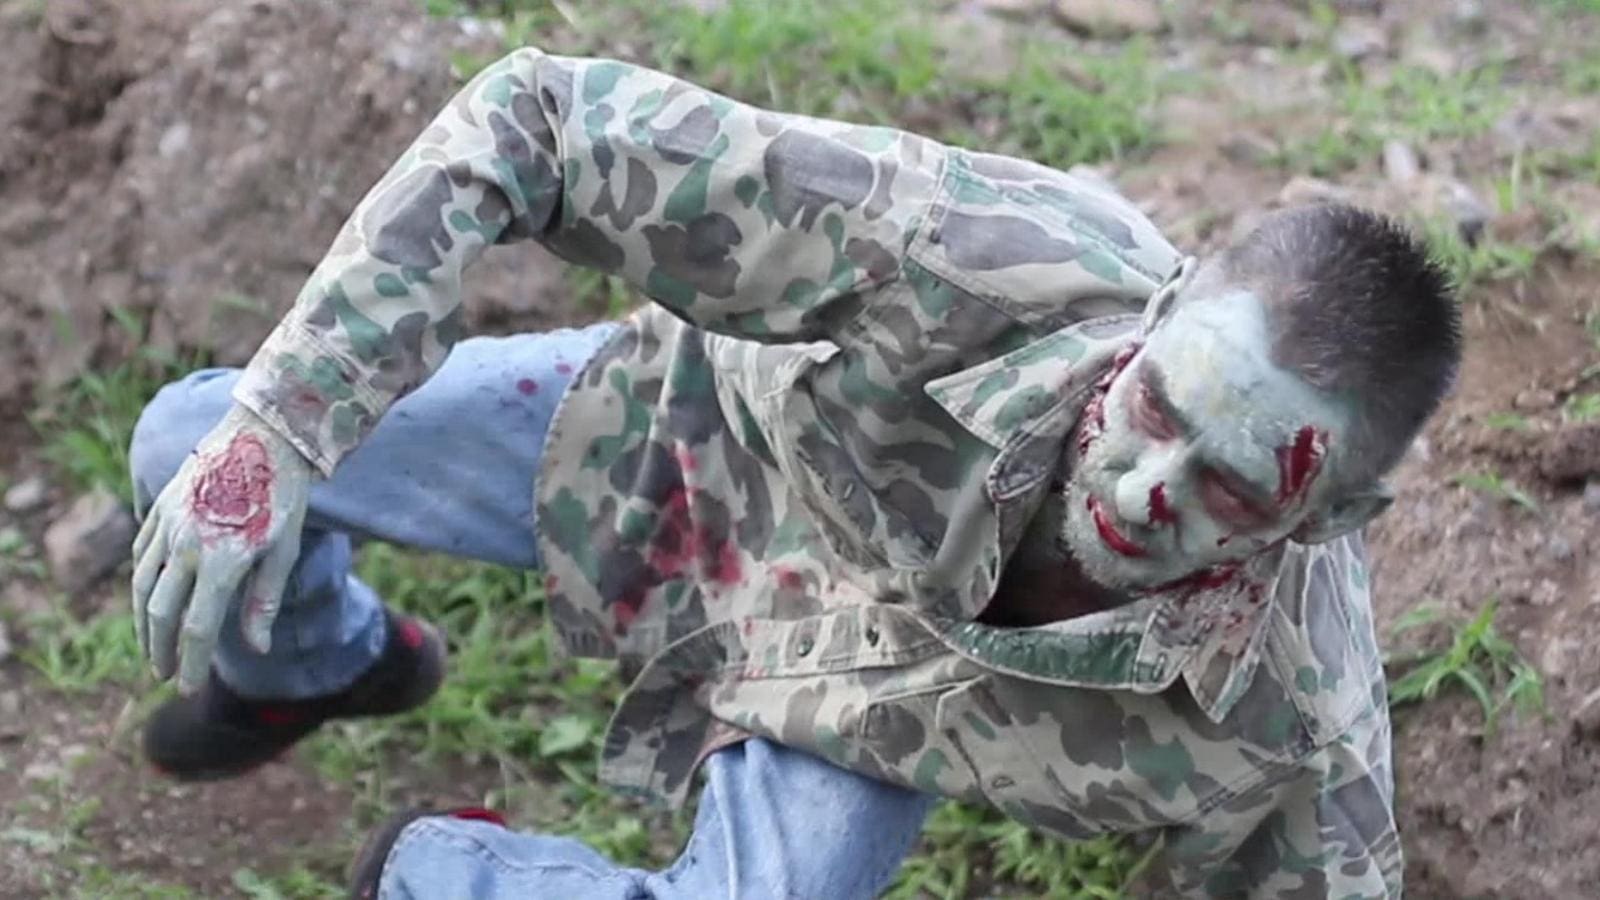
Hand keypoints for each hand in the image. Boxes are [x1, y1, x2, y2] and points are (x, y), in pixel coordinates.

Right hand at [131, 405, 312, 692]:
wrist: (264, 434)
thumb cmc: (284, 495)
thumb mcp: (284, 550)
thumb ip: (265, 601)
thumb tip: (256, 649)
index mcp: (222, 561)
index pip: (197, 629)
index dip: (192, 664)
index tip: (189, 689)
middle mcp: (187, 545)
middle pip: (160, 613)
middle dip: (160, 651)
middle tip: (167, 675)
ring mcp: (168, 524)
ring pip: (142, 586)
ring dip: (144, 623)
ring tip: (154, 647)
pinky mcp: (160, 507)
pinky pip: (141, 555)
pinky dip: (141, 583)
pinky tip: (149, 600)